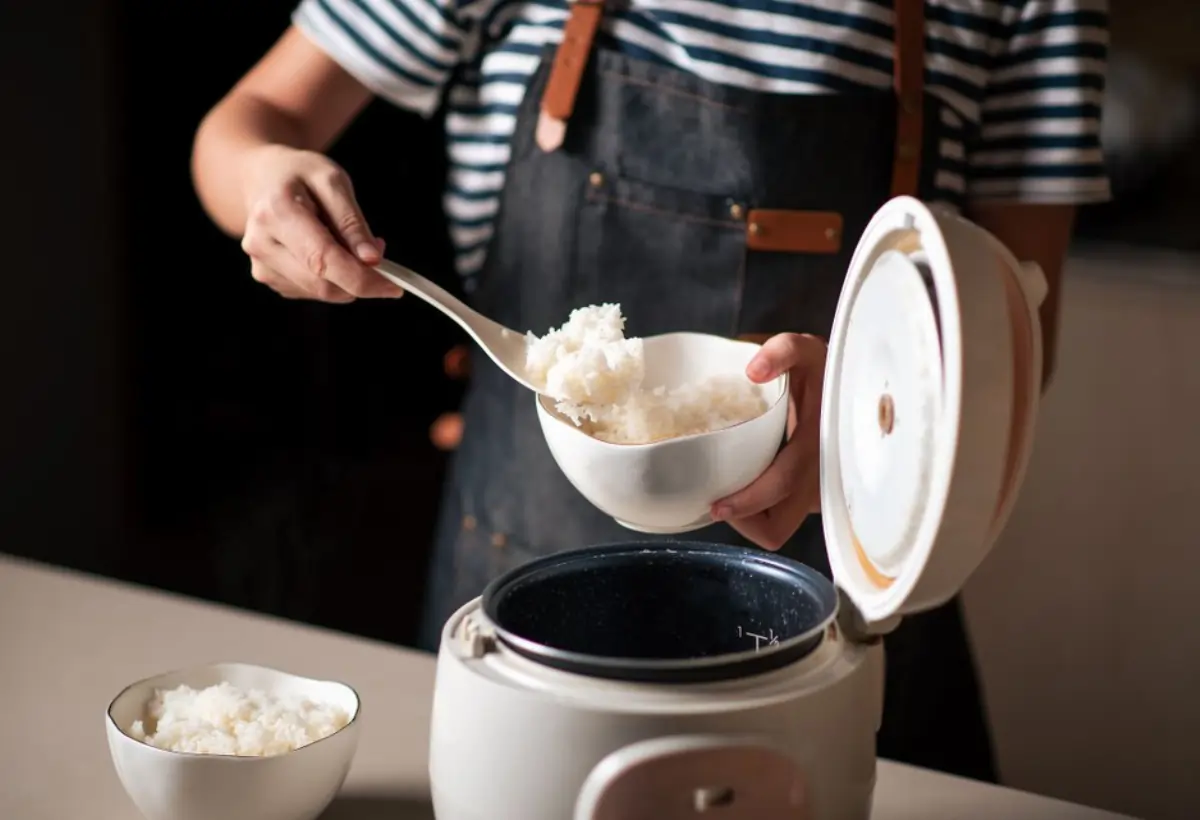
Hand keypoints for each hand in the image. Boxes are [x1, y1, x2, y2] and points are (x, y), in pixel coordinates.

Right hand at [239, 146, 403, 302]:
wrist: (261, 177)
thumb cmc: (300, 174)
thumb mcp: (333, 182)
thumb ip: (352, 222)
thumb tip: (372, 260)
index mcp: (277, 212)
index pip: (323, 259)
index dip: (362, 279)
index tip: (393, 287)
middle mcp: (261, 242)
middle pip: (322, 284)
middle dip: (360, 278)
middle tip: (376, 252)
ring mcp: (260, 263)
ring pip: (319, 292)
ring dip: (345, 278)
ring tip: (345, 242)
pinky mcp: (265, 276)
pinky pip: (310, 291)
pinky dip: (330, 278)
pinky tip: (325, 250)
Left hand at [711, 333, 826, 550]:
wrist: (851, 387)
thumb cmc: (822, 372)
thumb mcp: (806, 351)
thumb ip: (783, 351)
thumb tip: (754, 370)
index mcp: (817, 445)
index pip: (782, 485)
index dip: (748, 502)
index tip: (717, 505)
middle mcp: (819, 477)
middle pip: (777, 528)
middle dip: (744, 521)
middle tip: (717, 500)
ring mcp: (816, 492)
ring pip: (778, 528)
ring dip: (751, 518)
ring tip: (729, 490)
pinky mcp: (810, 497)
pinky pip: (782, 517)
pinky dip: (761, 510)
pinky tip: (746, 483)